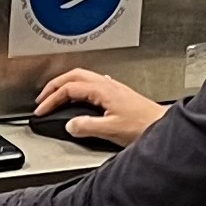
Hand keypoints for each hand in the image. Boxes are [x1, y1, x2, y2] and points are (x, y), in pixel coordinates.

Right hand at [36, 68, 163, 147]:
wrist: (163, 126)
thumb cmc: (144, 126)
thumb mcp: (110, 130)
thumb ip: (87, 126)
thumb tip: (70, 125)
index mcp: (102, 89)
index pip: (68, 88)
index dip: (51, 99)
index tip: (42, 110)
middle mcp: (107, 84)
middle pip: (73, 76)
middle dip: (54, 86)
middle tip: (42, 98)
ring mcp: (113, 87)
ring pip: (83, 77)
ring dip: (66, 85)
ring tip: (56, 96)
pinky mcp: (118, 94)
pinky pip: (92, 84)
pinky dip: (79, 88)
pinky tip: (80, 97)